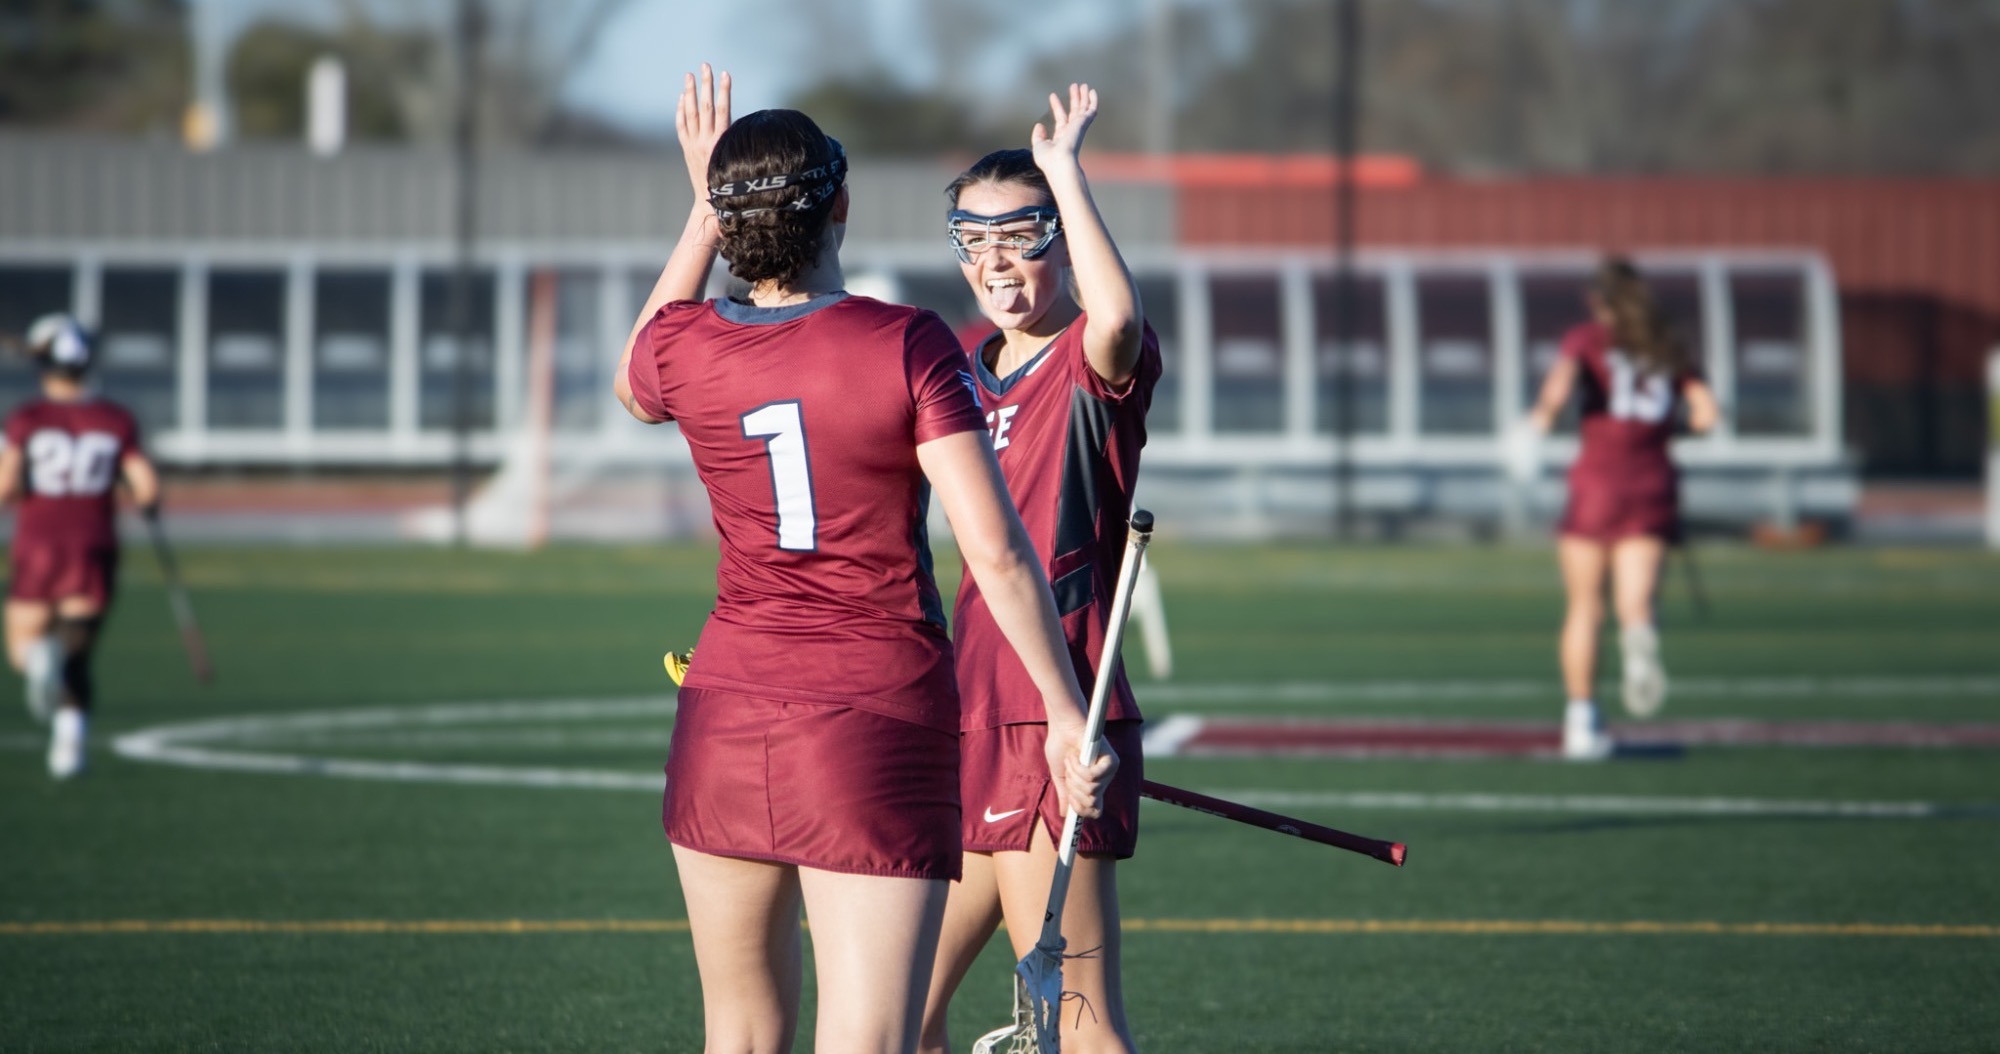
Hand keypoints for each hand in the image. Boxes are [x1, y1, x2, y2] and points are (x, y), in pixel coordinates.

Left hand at [676, 64, 731, 203]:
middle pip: (706, 106)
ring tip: (689, 75)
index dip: (724, 91)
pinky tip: (682, 98)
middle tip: (705, 66)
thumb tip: (748, 128)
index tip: (726, 74)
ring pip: (691, 113)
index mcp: (721, 143)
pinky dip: (681, 111)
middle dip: (706, 85)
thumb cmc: (730, 187)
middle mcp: (705, 141)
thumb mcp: (738, 164)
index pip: (724, 111)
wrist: (709, 205)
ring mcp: (693, 144)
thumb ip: (739, 144)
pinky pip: (681, 126)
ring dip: (690, 92)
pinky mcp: (686, 149)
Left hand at [1030, 82, 1097, 177]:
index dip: (1057, 106)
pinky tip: (1092, 91)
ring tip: (1083, 85)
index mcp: (1062, 137)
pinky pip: (1090, 110)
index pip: (1061, 118)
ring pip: (1083, 109)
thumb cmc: (1048, 159)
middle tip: (1074, 86)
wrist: (1059, 162)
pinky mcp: (1083, 124)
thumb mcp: (1038, 146)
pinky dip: (1093, 101)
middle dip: (1074, 99)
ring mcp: (1078, 127)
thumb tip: (1039, 125)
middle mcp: (1072, 131)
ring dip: (1083, 97)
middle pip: (1075, 111)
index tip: (1052, 95)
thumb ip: (1038, 135)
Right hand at [1044, 717, 1118, 819]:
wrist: (1061, 727)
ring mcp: (1109, 771)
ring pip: (1090, 790)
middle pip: (1090, 802)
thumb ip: (1065, 795)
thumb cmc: (1061, 747)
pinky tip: (1076, 756)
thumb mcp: (1061, 777)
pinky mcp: (1111, 761)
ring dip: (1074, 776)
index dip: (1080, 809)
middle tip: (1069, 772)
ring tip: (1072, 760)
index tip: (1069, 799)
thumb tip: (1065, 815)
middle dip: (1073, 790)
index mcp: (1095, 785)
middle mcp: (1105, 780)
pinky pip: (1093, 777)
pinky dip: (1079, 768)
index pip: (1095, 811)